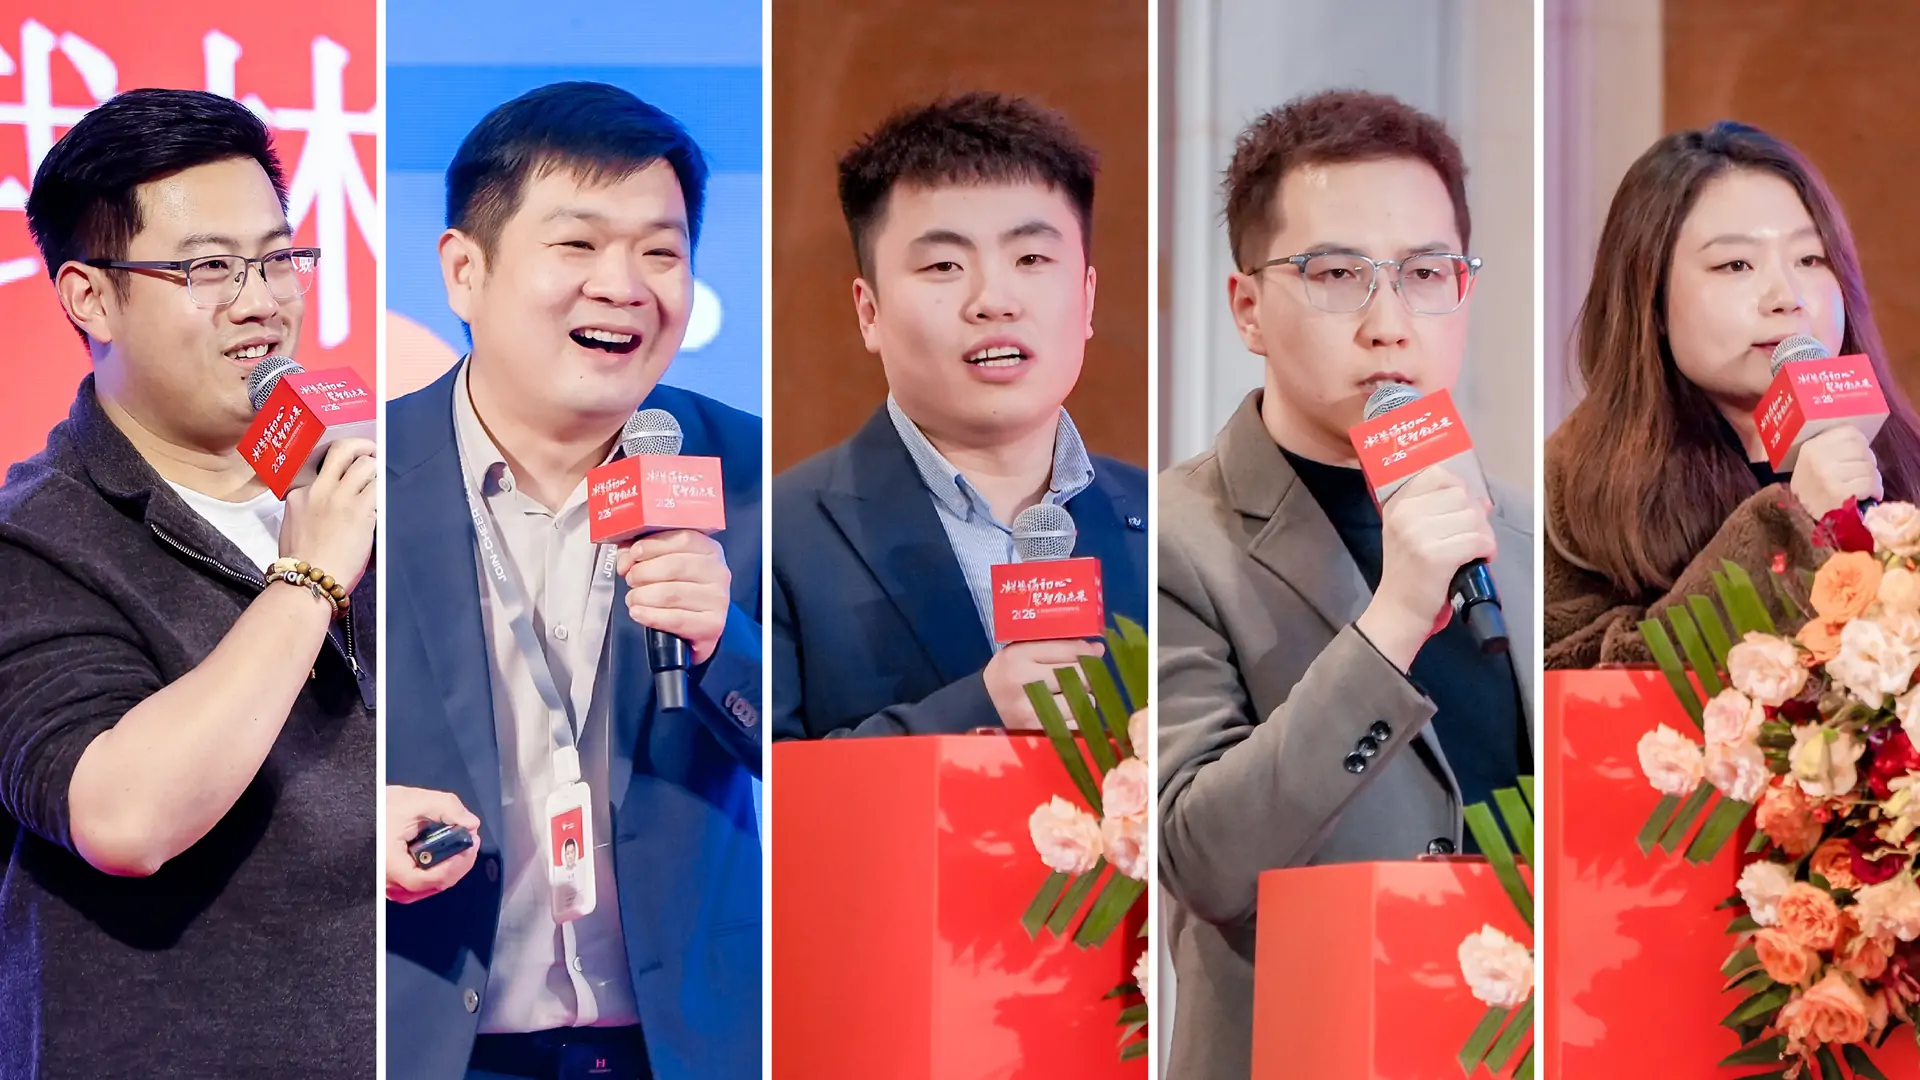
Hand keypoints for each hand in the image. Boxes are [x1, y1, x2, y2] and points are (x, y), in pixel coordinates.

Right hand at [279, 438, 376, 593]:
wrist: (307, 581)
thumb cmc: (302, 564)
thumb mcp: (293, 527)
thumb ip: (308, 510)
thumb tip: (328, 508)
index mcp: (299, 494)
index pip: (323, 468)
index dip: (341, 468)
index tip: (351, 473)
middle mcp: (319, 490)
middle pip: (342, 450)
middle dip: (362, 445)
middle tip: (373, 452)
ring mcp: (340, 498)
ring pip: (366, 464)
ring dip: (378, 470)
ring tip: (382, 481)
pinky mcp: (360, 510)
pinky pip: (379, 487)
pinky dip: (385, 489)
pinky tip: (387, 497)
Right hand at [386, 785, 480, 903]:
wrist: (360, 809)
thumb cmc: (381, 807)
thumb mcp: (416, 800)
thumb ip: (447, 808)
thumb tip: (472, 824)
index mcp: (389, 864)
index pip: (426, 879)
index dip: (453, 866)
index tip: (469, 845)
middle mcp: (386, 881)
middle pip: (431, 885)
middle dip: (457, 864)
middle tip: (471, 841)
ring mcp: (388, 885)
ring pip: (426, 888)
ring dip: (449, 869)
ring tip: (462, 847)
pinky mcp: (392, 881)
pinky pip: (418, 886)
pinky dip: (436, 873)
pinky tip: (446, 857)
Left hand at [617, 530, 730, 663]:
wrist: (700, 624)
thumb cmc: (680, 588)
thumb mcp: (666, 562)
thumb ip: (642, 553)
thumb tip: (625, 560)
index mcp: (709, 549)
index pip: (682, 539)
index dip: (651, 546)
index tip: (633, 555)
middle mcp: (717, 571)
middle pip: (674, 566)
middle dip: (643, 572)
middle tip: (631, 579)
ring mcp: (717, 599)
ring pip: (671, 593)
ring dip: (642, 596)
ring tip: (633, 598)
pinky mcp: (712, 624)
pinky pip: (675, 619)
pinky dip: (650, 615)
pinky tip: (638, 613)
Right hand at [984, 638, 1106, 730]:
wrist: (983, 706)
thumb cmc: (1009, 673)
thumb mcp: (1024, 651)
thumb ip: (1058, 646)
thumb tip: (1098, 650)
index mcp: (1019, 656)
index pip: (1069, 649)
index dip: (1087, 651)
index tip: (1093, 653)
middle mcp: (1024, 682)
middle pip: (1079, 675)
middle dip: (1086, 675)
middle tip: (1080, 676)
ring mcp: (1032, 710)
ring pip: (1083, 701)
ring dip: (1084, 698)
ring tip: (1069, 696)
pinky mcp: (1039, 731)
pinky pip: (1076, 724)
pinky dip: (1077, 718)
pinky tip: (1064, 713)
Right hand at [1357, 467, 1496, 672]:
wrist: (1397, 612)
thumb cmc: (1408, 574)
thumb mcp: (1410, 535)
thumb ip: (1439, 512)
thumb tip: (1482, 501)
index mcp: (1398, 506)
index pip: (1437, 475)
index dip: (1458, 489)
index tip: (1460, 510)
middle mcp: (1405, 515)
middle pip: (1461, 496)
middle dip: (1475, 516)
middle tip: (1470, 537)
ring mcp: (1418, 535)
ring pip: (1473, 517)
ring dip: (1484, 534)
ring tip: (1474, 550)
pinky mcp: (1436, 556)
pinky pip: (1478, 540)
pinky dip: (1487, 550)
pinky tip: (1479, 559)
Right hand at [1791, 425, 1881, 518]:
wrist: (1801, 522)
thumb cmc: (1813, 492)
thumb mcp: (1812, 464)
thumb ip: (1831, 450)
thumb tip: (1861, 445)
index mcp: (1811, 447)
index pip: (1849, 433)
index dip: (1859, 445)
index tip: (1856, 458)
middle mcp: (1817, 458)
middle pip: (1862, 450)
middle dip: (1867, 463)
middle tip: (1861, 476)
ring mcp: (1827, 475)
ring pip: (1868, 467)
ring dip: (1872, 480)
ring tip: (1863, 488)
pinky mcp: (1838, 492)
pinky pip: (1869, 484)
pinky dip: (1873, 491)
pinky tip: (1867, 497)